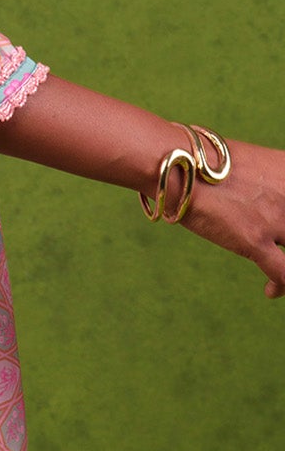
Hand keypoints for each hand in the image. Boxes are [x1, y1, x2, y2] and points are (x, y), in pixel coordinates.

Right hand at [180, 139, 284, 297]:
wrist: (177, 164)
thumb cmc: (200, 160)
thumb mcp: (246, 162)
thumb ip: (264, 180)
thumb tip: (256, 196)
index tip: (282, 233)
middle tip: (277, 249)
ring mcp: (275, 218)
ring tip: (281, 278)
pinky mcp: (256, 240)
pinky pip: (283, 274)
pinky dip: (280, 286)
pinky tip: (270, 290)